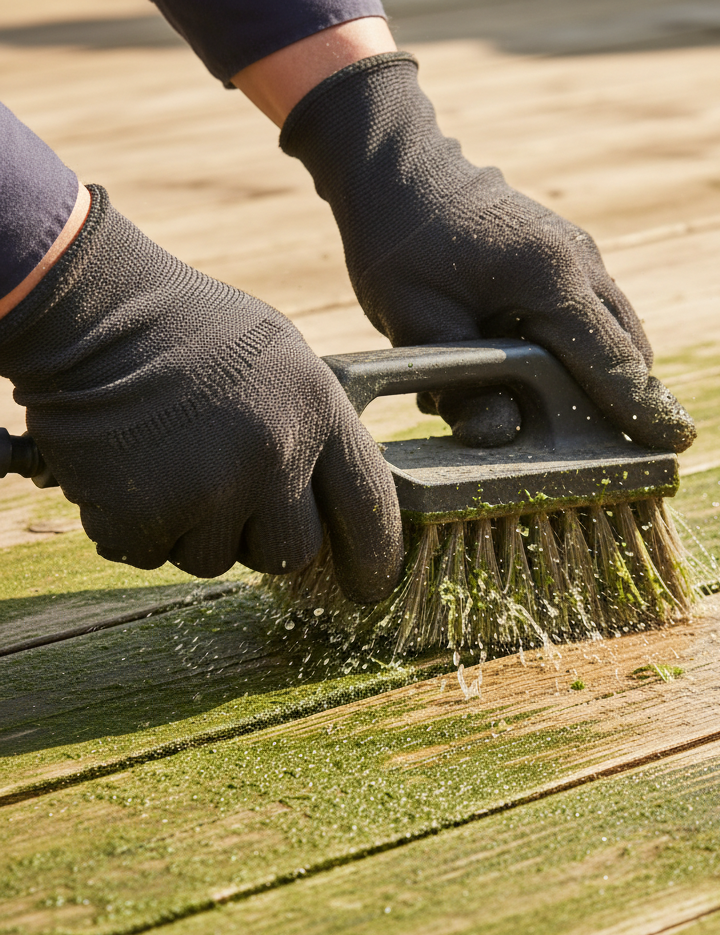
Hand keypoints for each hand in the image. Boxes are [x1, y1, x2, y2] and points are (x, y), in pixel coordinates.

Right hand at [0, 186, 401, 602]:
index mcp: (319, 411)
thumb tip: (340, 502)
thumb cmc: (192, 332)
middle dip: (261, 539)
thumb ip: (317, 430)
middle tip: (226, 493)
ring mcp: (211, 487)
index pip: (370, 507)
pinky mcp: (145, 514)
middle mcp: (275, 454)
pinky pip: (151, 555)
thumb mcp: (285, 361)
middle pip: (292, 553)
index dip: (375, 559)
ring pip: (216, 560)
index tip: (369, 588)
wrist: (90, 308)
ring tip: (170, 462)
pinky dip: (136, 527)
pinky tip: (132, 472)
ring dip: (193, 530)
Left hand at [280, 53, 694, 452]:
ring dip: (606, 376)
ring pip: (618, 330)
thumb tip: (502, 437)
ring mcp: (580, 253)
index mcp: (550, 276)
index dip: (643, 409)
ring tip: (568, 418)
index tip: (677, 443)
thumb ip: (461, 385)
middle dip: (630, 400)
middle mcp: (581, 260)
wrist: (397, 168)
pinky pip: (597, 314)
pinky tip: (542, 374)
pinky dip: (588, 351)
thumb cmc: (400, 243)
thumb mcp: (416, 321)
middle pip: (629, 347)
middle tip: (621, 450)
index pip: (612, 359)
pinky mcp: (569, 254)